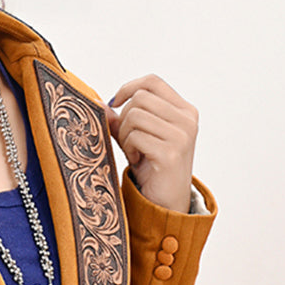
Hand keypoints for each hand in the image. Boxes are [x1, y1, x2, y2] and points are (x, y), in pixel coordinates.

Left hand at [105, 74, 197, 213]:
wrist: (167, 202)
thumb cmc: (153, 168)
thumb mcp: (139, 138)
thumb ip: (122, 119)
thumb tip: (98, 102)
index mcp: (185, 110)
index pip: (153, 82)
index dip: (128, 87)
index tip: (114, 103)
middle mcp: (187, 119)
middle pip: (140, 98)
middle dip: (124, 118)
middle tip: (127, 140)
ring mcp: (181, 136)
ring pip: (135, 116)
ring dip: (125, 135)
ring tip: (133, 152)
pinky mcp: (170, 153)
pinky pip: (135, 136)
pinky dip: (129, 148)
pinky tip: (137, 160)